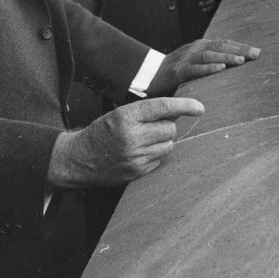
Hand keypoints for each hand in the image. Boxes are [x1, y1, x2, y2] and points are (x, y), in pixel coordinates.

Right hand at [47, 97, 203, 188]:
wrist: (79, 159)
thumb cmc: (103, 131)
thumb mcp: (120, 114)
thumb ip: (148, 112)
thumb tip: (179, 112)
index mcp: (126, 116)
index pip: (164, 107)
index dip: (185, 105)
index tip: (200, 107)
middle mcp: (131, 136)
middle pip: (170, 129)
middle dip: (167, 126)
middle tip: (152, 127)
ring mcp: (134, 156)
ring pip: (168, 145)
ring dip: (162, 141)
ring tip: (144, 141)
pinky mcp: (137, 172)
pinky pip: (160, 160)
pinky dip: (155, 155)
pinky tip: (139, 153)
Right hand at [147, 37, 261, 95]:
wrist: (148, 75)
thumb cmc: (176, 72)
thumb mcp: (196, 63)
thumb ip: (212, 63)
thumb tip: (236, 68)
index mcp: (201, 46)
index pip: (224, 43)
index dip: (241, 46)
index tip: (258, 52)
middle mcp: (195, 49)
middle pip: (220, 46)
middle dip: (240, 49)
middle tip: (256, 54)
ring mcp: (186, 58)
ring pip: (209, 54)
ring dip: (227, 56)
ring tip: (242, 60)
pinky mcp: (177, 71)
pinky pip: (195, 68)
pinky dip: (208, 68)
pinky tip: (221, 68)